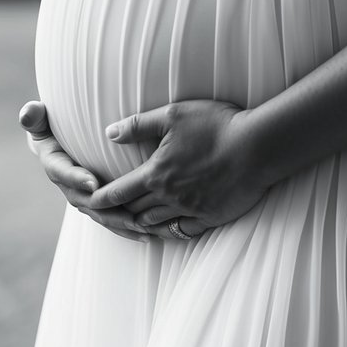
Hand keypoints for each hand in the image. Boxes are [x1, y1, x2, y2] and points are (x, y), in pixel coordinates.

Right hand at [18, 101, 151, 242]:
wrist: (57, 139)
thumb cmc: (50, 124)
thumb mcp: (39, 118)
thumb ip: (34, 115)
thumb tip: (28, 114)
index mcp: (55, 164)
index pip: (63, 173)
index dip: (76, 179)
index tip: (93, 183)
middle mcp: (68, 185)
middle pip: (88, 203)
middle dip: (109, 212)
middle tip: (131, 217)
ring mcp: (84, 197)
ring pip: (103, 215)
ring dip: (124, 225)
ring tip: (146, 230)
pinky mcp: (99, 203)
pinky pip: (114, 218)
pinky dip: (130, 228)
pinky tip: (151, 234)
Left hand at [86, 99, 267, 238]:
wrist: (258, 147)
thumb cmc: (217, 126)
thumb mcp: (173, 115)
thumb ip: (138, 126)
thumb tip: (109, 133)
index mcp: (156, 174)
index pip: (118, 192)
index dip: (99, 199)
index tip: (88, 203)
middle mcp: (169, 197)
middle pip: (134, 211)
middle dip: (118, 213)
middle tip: (106, 214)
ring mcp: (190, 210)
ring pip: (156, 224)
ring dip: (141, 223)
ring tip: (132, 222)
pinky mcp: (211, 217)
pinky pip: (183, 232)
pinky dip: (169, 232)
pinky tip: (165, 230)